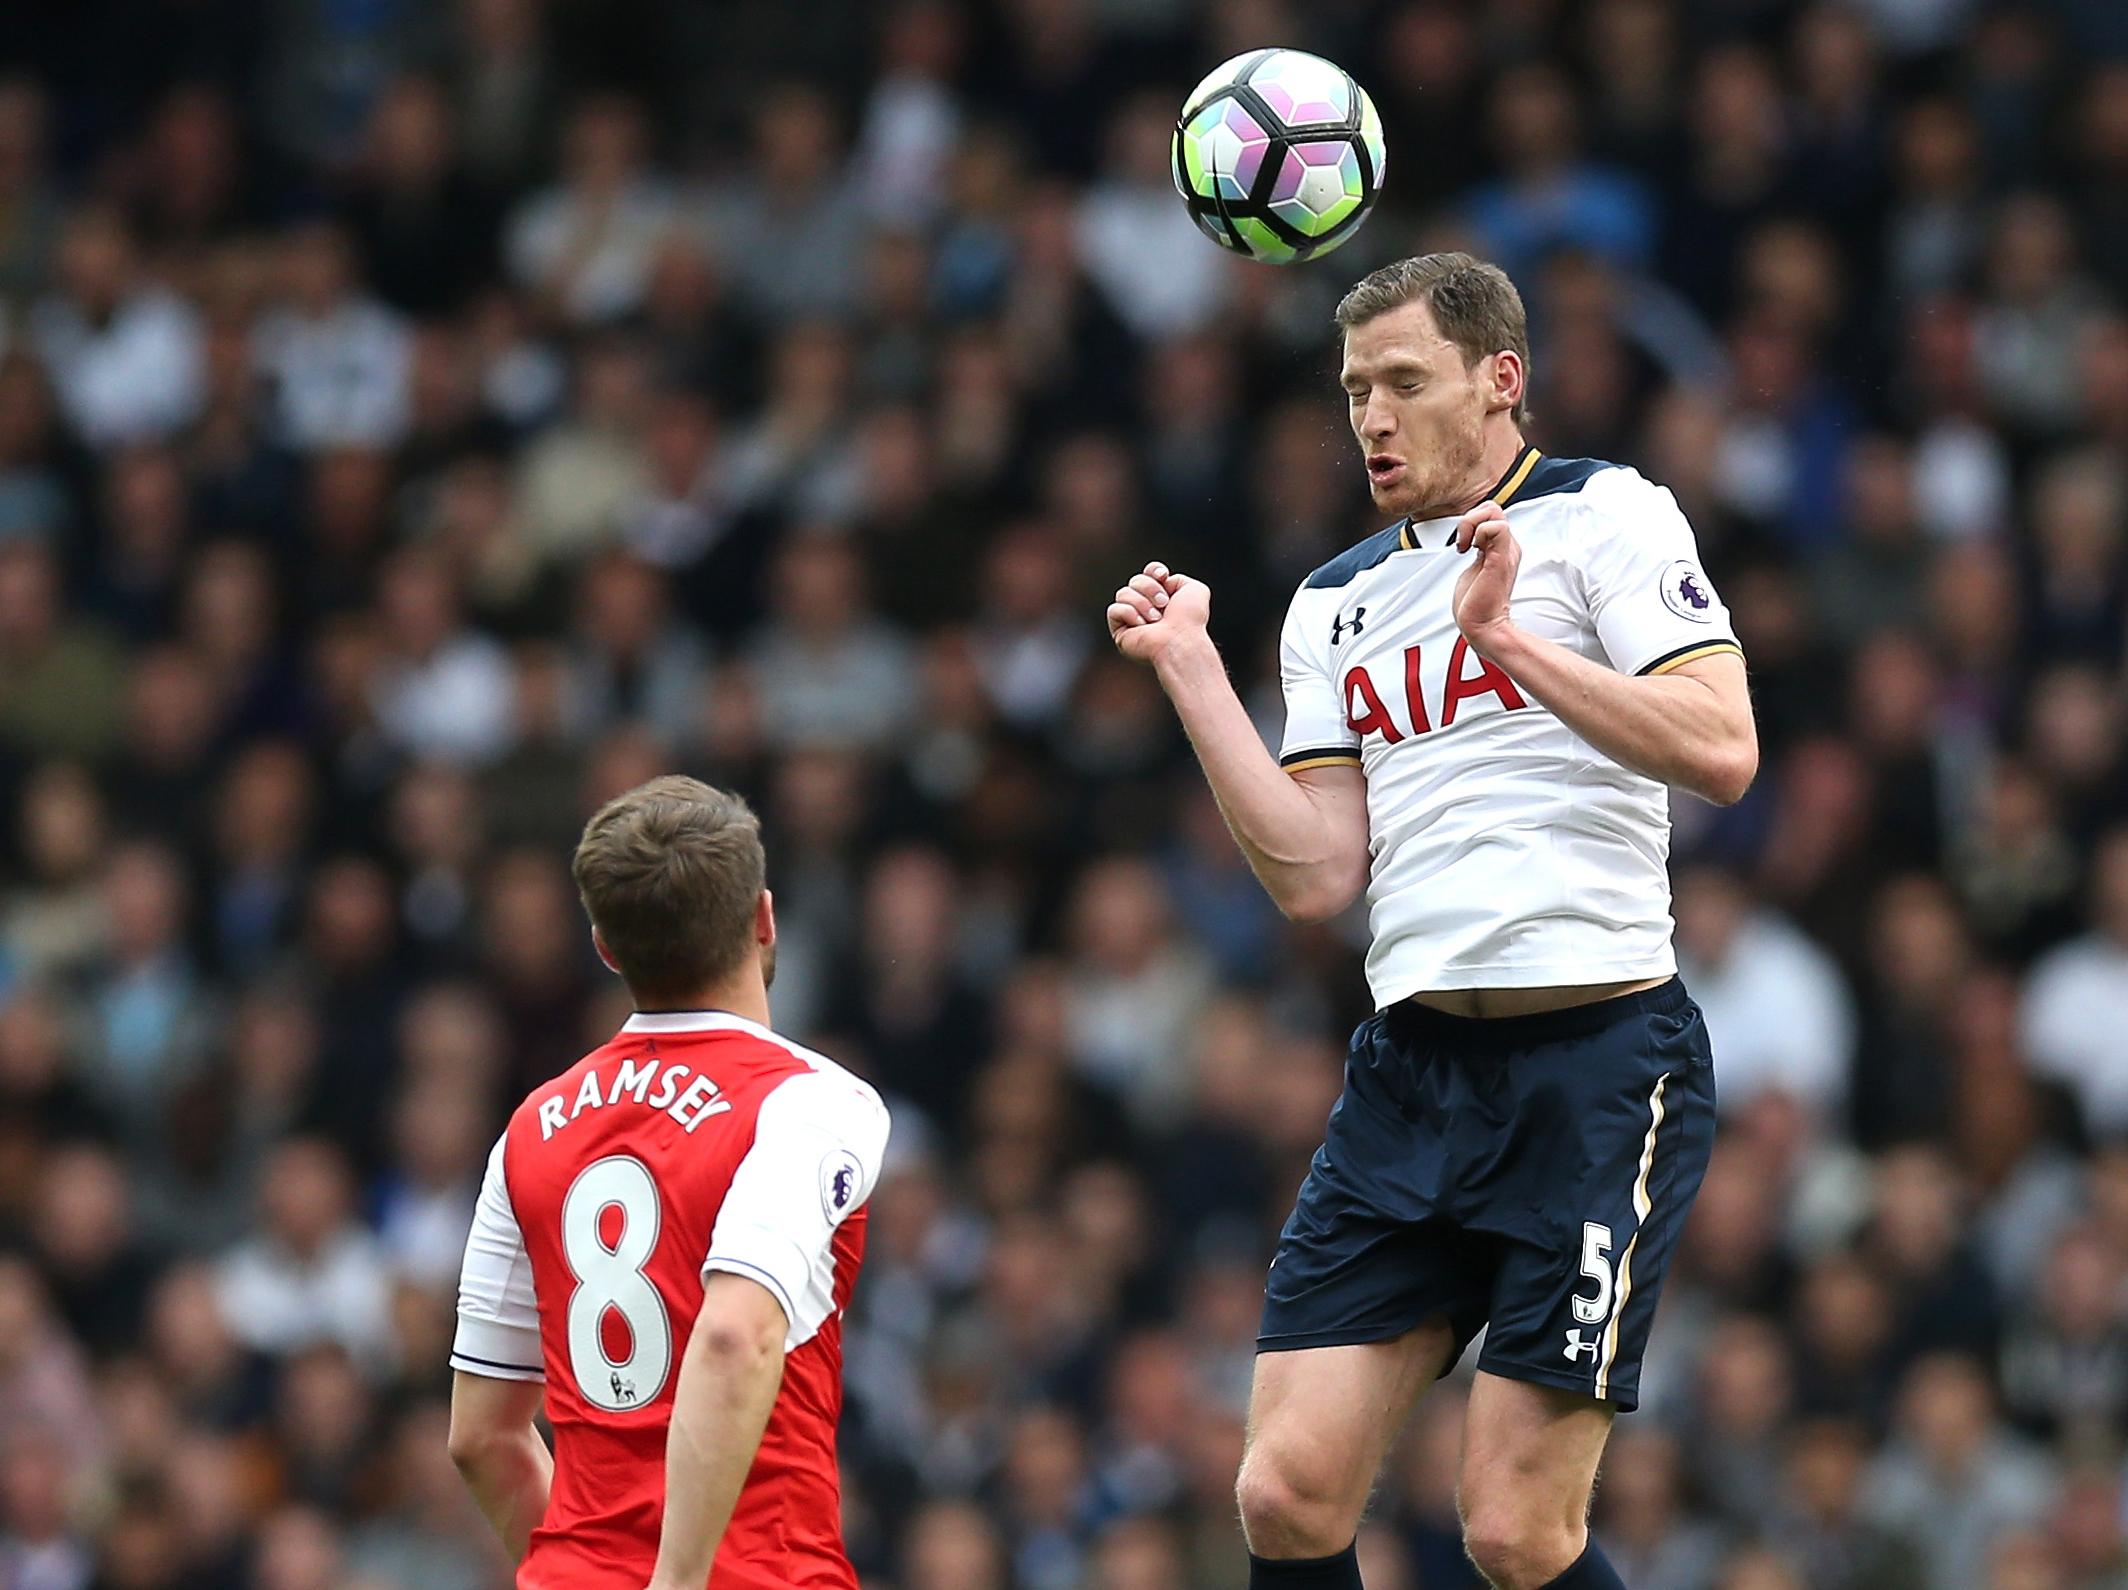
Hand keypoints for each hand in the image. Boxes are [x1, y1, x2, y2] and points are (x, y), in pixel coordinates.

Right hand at [1107, 562, 1211, 665]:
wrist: (1180, 640)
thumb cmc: (1190, 619)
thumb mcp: (1194, 589)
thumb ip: (1179, 580)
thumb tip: (1160, 582)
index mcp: (1163, 598)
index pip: (1148, 573)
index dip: (1153, 571)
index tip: (1163, 576)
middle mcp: (1147, 608)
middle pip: (1135, 580)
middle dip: (1150, 588)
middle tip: (1163, 604)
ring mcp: (1132, 620)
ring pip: (1122, 593)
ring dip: (1142, 603)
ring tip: (1155, 619)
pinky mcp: (1120, 632)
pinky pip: (1114, 609)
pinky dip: (1129, 614)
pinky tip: (1142, 625)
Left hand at [1451, 501, 1519, 656]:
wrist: (1482, 627)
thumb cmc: (1475, 606)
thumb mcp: (1473, 568)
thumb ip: (1476, 550)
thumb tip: (1468, 539)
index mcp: (1501, 548)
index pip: (1491, 514)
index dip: (1472, 520)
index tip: (1462, 544)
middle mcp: (1507, 546)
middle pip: (1493, 507)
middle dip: (1470, 518)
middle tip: (1463, 543)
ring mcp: (1506, 551)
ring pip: (1494, 511)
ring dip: (1471, 523)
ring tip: (1466, 546)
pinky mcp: (1502, 558)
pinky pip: (1497, 527)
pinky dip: (1478, 532)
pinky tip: (1470, 551)